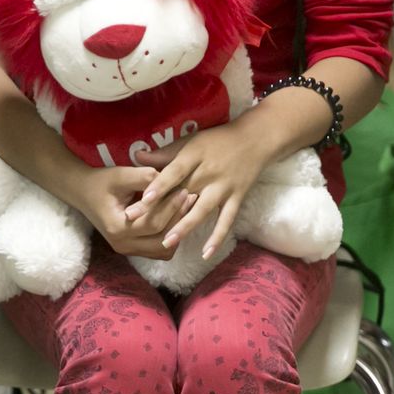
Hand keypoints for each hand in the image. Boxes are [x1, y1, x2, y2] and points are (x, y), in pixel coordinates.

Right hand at [66, 165, 190, 259]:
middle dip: (178, 219)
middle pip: (161, 241)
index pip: (153, 224)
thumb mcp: (121, 174)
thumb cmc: (102, 182)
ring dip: (176, 231)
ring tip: (185, 209)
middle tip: (190, 198)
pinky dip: (170, 237)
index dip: (172, 208)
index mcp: (118, 228)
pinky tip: (175, 218)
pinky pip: (159, 251)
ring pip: (163, 251)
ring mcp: (128, 251)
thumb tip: (171, 180)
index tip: (184, 190)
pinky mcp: (133, 250)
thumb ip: (145, 177)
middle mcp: (122, 245)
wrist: (84, 193)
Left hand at [128, 123, 273, 258]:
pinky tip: (205, 254)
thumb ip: (165, 153)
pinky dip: (217, 237)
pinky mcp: (236, 198)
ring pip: (202, 210)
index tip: (142, 199)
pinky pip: (226, 221)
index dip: (159, 185)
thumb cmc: (217, 140)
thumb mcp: (191, 141)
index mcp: (194, 155)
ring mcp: (223, 187)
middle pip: (183, 194)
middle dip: (161, 210)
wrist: (256, 139)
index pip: (174, 172)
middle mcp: (208, 173)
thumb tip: (137, 157)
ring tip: (167, 242)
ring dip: (185, 226)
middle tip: (138, 225)